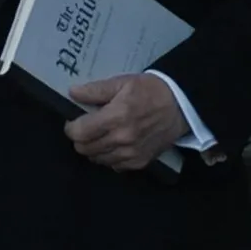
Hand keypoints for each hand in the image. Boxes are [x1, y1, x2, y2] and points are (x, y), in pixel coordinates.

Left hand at [64, 74, 187, 172]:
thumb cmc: (149, 91)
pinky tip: (114, 145)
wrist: (180, 106)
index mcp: (116, 116)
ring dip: (94, 149)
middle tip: (86, 128)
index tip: (74, 122)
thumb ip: (95, 90)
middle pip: (84, 149)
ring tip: (100, 136)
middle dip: (80, 139)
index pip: (79, 133)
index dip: (71, 128)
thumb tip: (73, 93)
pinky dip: (109, 157)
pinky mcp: (140, 162)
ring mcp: (131, 153)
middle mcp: (122, 139)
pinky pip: (114, 166)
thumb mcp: (122, 83)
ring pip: (97, 159)